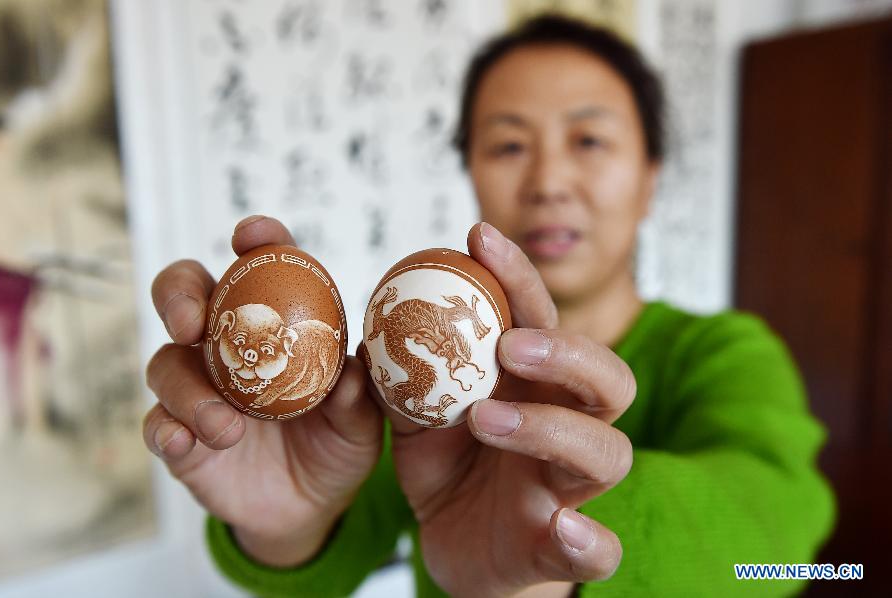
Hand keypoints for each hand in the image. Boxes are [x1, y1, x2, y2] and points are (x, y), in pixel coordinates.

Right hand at [142, 216, 381, 566]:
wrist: (313, 506)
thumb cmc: (339, 441)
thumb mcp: (361, 420)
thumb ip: (355, 395)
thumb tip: (348, 373)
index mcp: (276, 323)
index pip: (261, 266)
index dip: (255, 241)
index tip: (251, 235)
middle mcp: (227, 346)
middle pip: (185, 296)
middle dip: (179, 296)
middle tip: (192, 322)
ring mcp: (197, 390)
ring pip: (166, 365)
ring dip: (188, 390)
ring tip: (225, 426)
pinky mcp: (181, 438)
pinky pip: (157, 426)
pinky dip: (165, 430)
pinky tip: (183, 441)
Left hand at [361, 222, 635, 597]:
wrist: (457, 548)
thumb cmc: (449, 470)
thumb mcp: (418, 417)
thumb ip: (404, 375)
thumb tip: (368, 327)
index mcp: (534, 387)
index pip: (543, 322)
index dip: (520, 277)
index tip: (478, 237)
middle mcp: (566, 429)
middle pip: (607, 379)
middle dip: (565, 351)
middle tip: (509, 343)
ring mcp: (569, 489)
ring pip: (607, 452)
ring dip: (552, 429)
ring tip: (486, 420)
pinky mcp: (560, 548)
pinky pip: (598, 549)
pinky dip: (589, 541)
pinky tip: (564, 527)